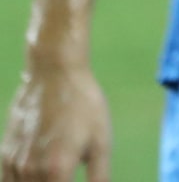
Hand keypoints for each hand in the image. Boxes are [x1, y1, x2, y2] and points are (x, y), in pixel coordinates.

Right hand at [1, 61, 112, 181]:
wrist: (54, 75)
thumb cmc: (84, 106)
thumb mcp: (101, 142)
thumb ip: (100, 178)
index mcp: (56, 171)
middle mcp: (29, 171)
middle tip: (63, 180)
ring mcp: (13, 165)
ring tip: (54, 178)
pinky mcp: (4, 156)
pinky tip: (35, 178)